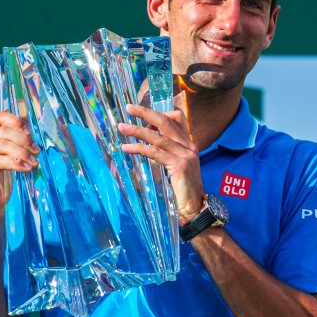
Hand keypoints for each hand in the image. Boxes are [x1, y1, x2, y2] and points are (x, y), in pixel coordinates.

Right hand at [0, 111, 38, 223]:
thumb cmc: (4, 183)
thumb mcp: (13, 160)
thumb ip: (18, 145)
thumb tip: (33, 130)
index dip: (16, 120)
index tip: (30, 132)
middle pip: (3, 131)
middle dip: (24, 139)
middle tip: (37, 151)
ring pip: (2, 145)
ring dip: (23, 152)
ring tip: (34, 163)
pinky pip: (0, 161)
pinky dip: (17, 163)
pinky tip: (27, 170)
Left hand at [119, 104, 204, 223]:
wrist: (194, 208)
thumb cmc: (182, 189)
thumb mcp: (175, 166)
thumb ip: (166, 153)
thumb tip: (146, 143)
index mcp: (189, 143)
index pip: (177, 118)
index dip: (158, 114)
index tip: (140, 114)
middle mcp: (189, 146)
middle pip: (166, 122)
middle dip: (146, 113)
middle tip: (129, 108)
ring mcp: (186, 155)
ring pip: (158, 136)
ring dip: (137, 130)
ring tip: (122, 127)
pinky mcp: (180, 165)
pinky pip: (155, 153)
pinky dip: (139, 148)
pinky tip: (126, 148)